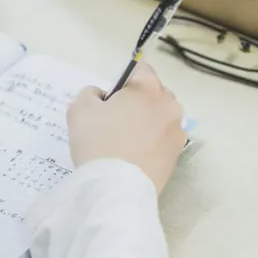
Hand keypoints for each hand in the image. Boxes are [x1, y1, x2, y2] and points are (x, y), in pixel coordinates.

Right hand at [68, 62, 185, 193]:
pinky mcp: (177, 155)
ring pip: (160, 118)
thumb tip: (102, 97)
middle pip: (153, 93)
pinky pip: (162, 140)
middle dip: (137, 101)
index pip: (140, 69)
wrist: (117, 189)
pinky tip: (134, 157)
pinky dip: (151, 143)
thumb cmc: (98, 143)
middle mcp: (170, 106)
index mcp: (149, 89)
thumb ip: (90, 93)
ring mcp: (177, 132)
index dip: (122, 80)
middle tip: (115, 121)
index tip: (110, 99)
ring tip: (125, 142)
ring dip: (146, 122)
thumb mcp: (79, 110)